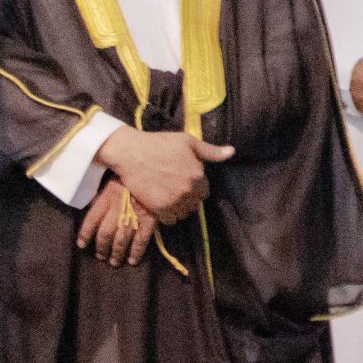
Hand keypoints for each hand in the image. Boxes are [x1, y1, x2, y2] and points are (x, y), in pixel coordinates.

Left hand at [76, 178, 159, 266]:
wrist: (157, 173)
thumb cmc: (131, 176)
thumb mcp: (113, 179)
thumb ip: (103, 195)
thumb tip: (91, 208)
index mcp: (108, 197)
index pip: (92, 219)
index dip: (85, 234)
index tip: (81, 244)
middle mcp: (118, 209)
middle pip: (106, 234)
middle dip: (101, 248)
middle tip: (100, 256)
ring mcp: (134, 216)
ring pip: (122, 240)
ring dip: (116, 253)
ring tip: (114, 262)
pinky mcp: (150, 220)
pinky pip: (142, 240)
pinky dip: (136, 252)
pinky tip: (132, 261)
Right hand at [94, 126, 233, 223]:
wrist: (131, 153)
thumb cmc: (158, 144)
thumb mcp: (186, 141)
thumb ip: (210, 151)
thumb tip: (232, 152)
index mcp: (198, 175)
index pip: (204, 191)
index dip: (195, 187)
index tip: (183, 182)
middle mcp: (189, 190)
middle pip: (195, 204)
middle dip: (188, 198)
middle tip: (174, 189)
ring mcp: (174, 201)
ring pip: (184, 213)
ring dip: (179, 208)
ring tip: (168, 197)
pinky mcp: (160, 209)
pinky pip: (171, 220)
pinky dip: (168, 215)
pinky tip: (161, 205)